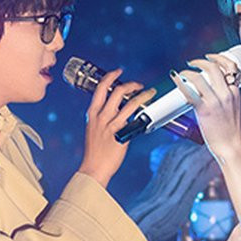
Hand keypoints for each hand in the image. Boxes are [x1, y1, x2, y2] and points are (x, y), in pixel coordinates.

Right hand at [76, 68, 154, 186]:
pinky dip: (141, 110)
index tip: (118, 72)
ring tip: (148, 92)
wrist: (93, 168)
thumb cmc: (95, 153)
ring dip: (141, 94)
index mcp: (92, 114)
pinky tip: (147, 111)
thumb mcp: (93, 131)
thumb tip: (117, 114)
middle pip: (116, 91)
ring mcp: (111, 124)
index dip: (110, 77)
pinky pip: (133, 117)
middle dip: (130, 84)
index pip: (100, 89)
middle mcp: (101, 117)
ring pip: (128, 102)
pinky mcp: (121, 133)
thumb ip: (102, 120)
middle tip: (138, 84)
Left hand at [173, 54, 240, 160]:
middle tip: (192, 63)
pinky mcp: (205, 110)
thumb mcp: (232, 107)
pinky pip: (190, 92)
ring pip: (201, 77)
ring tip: (182, 72)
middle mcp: (226, 93)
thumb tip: (208, 89)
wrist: (230, 145)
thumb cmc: (229, 130)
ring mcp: (215, 101)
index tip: (209, 58)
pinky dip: (180, 83)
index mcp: (235, 92)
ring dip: (188, 71)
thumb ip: (223, 96)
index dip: (218, 59)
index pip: (230, 68)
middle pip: (214, 68)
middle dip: (201, 61)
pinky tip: (175, 79)